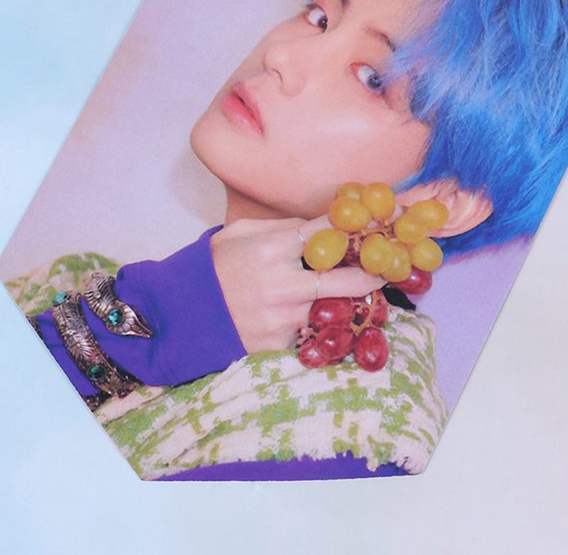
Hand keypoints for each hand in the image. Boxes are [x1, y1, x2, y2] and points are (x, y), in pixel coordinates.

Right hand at [210, 216, 384, 352]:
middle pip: (346, 277)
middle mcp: (282, 284)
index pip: (327, 233)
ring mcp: (282, 318)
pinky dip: (314, 325)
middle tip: (385, 271)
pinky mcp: (279, 345)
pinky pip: (309, 332)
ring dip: (341, 302)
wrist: (181, 314)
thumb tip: (317, 227)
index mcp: (272, 248)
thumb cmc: (213, 267)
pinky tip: (310, 319)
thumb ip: (280, 227)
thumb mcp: (240, 233)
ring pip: (330, 308)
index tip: (378, 223)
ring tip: (350, 296)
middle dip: (372, 273)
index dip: (357, 226)